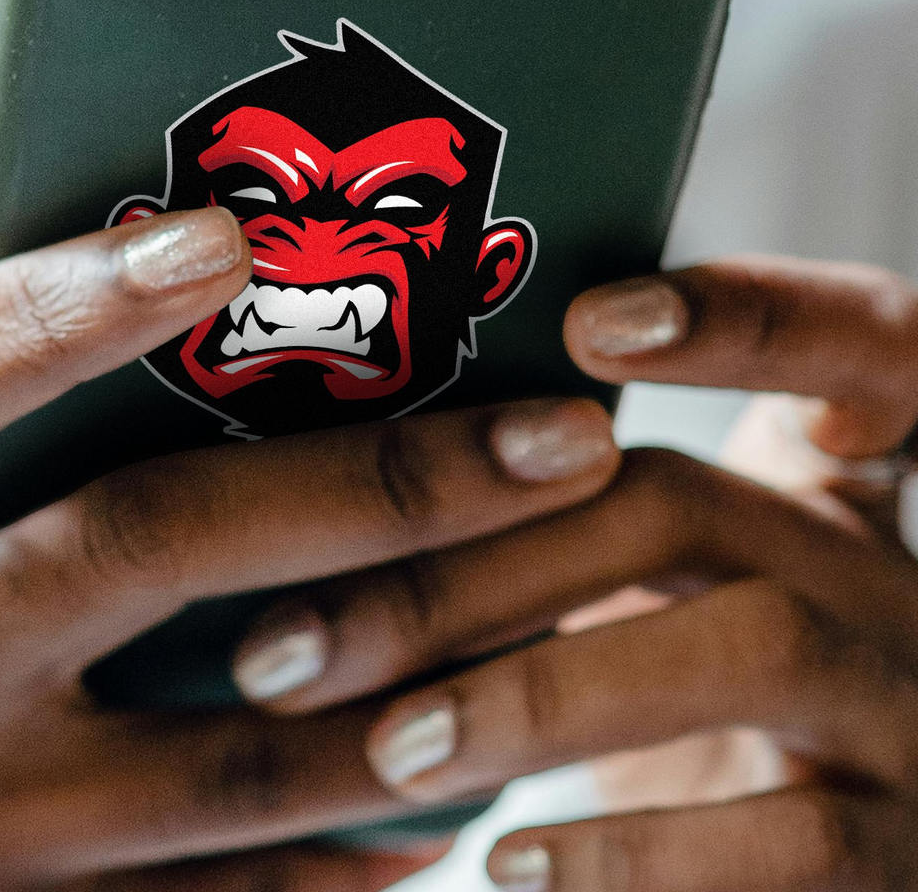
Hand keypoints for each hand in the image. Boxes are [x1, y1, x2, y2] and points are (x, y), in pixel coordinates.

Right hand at [0, 206, 620, 890]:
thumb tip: (189, 344)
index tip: (229, 232)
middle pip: (149, 547)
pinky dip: (351, 845)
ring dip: (424, 677)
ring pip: (235, 755)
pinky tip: (450, 788)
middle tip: (563, 437)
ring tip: (572, 597)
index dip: (66, 300)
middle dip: (383, 485)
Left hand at [230, 257, 917, 891]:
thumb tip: (336, 482)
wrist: (835, 864)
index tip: (590, 322)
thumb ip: (562, 520)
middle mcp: (875, 569)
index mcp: (822, 484)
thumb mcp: (661, 589)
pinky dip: (633, 854)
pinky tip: (508, 865)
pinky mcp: (905, 852)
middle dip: (479, 560)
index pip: (851, 340)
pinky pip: (793, 843)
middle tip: (295, 640)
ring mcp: (908, 706)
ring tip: (390, 748)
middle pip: (686, 501)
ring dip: (543, 693)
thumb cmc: (693, 686)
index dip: (747, 313)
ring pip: (750, 645)